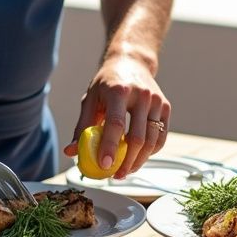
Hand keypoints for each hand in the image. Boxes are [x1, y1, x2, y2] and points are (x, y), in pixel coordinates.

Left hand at [63, 53, 169, 177]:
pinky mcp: (165, 107)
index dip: (110, 147)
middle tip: (114, 175)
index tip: (104, 165)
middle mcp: (141, 94)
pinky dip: (150, 152)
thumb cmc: (107, 83)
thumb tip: (71, 151)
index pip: (116, 124)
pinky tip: (138, 158)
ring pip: (152, 141)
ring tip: (125, 171)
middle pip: (137, 137)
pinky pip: (160, 137)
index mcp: (119, 90)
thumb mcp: (90, 98)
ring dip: (139, 161)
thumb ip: (82, 126)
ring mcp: (156, 100)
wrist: (131, 62)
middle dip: (126, 161)